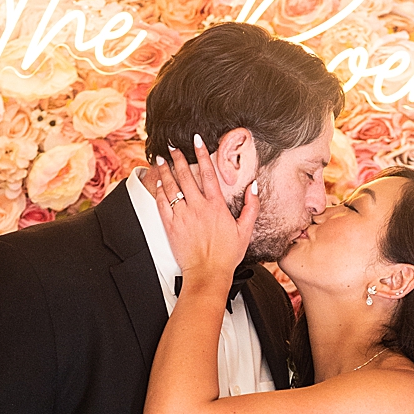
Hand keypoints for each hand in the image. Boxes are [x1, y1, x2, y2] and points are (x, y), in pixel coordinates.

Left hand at [148, 136, 257, 289]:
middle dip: (179, 158)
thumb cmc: (226, 254)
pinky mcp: (171, 227)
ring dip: (165, 171)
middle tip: (173, 147)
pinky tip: (158, 183)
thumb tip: (254, 186)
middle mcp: (198, 208)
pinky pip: (162, 205)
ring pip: (172, 188)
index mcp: (216, 206)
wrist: (208, 272)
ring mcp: (183, 217)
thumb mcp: (245, 229)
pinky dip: (159, 192)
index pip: (208, 173)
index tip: (197, 141)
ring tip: (160, 159)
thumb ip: (252, 206)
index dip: (202, 154)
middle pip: (186, 176)